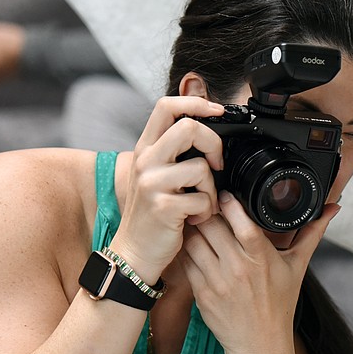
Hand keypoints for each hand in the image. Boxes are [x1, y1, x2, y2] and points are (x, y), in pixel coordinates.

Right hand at [110, 97, 225, 281]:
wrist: (135, 252)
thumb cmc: (153, 213)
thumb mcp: (158, 174)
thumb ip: (175, 151)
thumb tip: (207, 125)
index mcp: (146, 148)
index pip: (166, 105)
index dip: (196, 101)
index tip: (217, 111)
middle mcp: (145, 160)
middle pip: (189, 127)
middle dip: (214, 144)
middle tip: (216, 164)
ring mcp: (152, 183)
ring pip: (201, 167)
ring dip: (212, 189)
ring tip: (201, 203)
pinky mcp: (163, 207)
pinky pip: (203, 199)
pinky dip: (207, 212)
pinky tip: (194, 219)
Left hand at [180, 189, 338, 353]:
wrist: (259, 344)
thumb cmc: (280, 303)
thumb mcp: (297, 267)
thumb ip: (312, 233)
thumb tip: (333, 208)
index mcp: (262, 259)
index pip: (242, 223)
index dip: (230, 204)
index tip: (226, 196)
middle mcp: (238, 269)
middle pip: (211, 226)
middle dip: (206, 212)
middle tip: (206, 207)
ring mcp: (217, 282)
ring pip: (193, 241)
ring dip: (193, 229)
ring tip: (198, 225)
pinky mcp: (201, 294)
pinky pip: (186, 262)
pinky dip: (187, 250)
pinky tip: (194, 247)